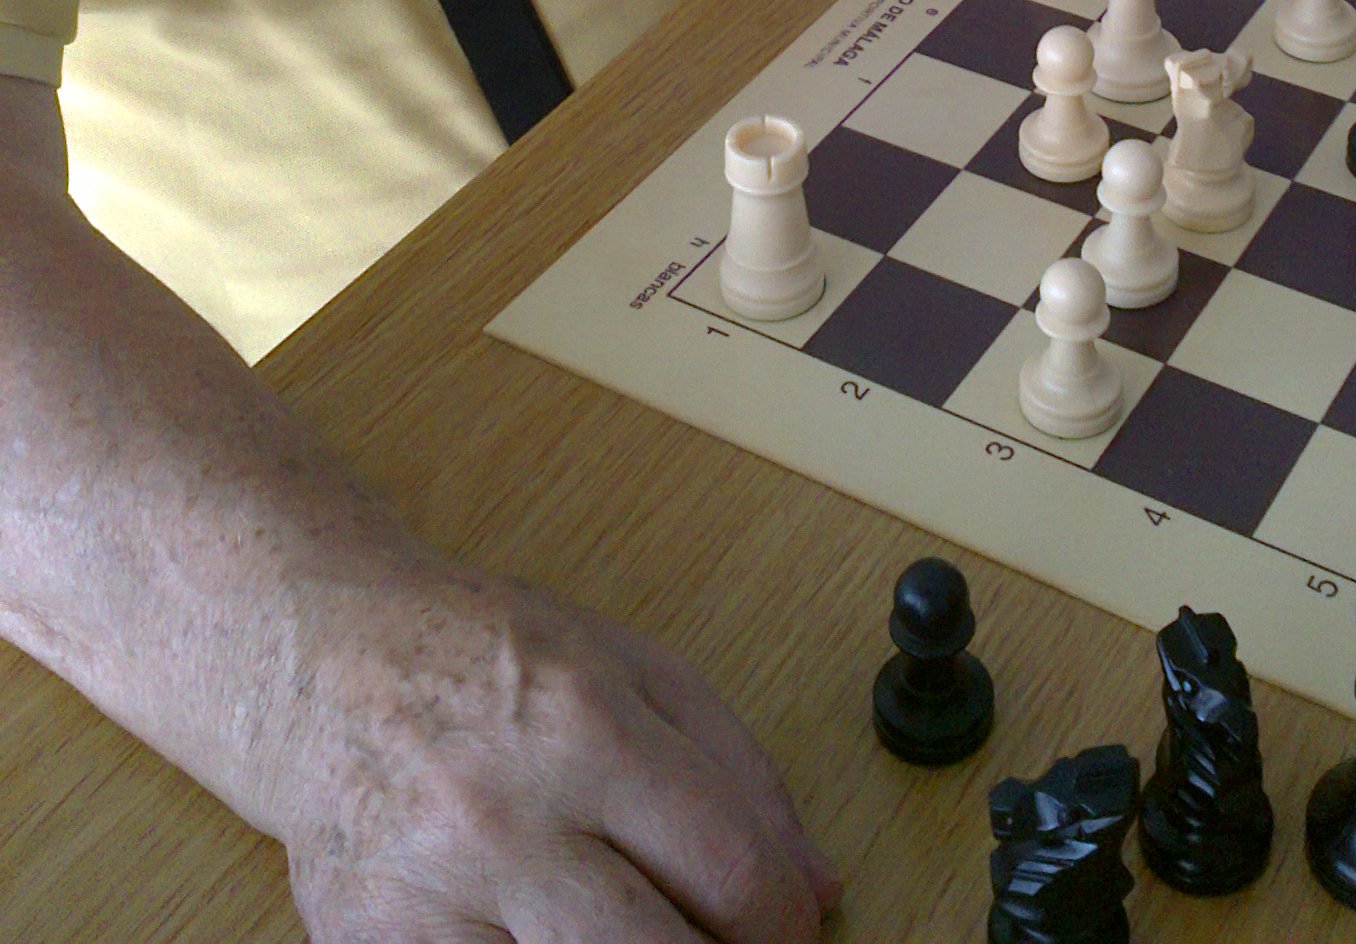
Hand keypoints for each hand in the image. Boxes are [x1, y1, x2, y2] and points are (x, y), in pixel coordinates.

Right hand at [274, 566, 838, 941]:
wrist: (320, 660)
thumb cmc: (486, 657)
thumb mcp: (632, 665)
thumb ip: (739, 771)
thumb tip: (818, 888)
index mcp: (587, 725)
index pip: (732, 871)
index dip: (783, 922)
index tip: (787, 928)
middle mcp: (506, 815)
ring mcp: (431, 894)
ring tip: (643, 935)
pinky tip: (557, 939)